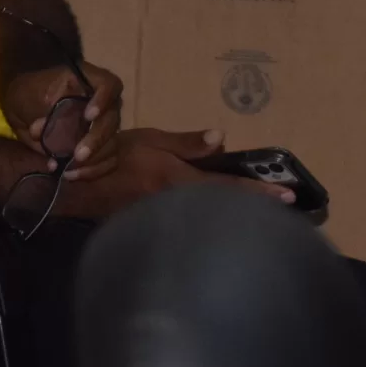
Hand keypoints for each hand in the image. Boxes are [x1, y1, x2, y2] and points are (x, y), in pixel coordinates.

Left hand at [2, 61, 124, 180]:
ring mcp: (104, 124)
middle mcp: (103, 102)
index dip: (103, 100)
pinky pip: (108, 160)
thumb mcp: (28, 96)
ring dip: (94, 161)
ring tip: (70, 171)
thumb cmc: (28, 93)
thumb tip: (42, 132)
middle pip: (112, 120)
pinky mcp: (101, 145)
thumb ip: (40, 111)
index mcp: (87, 80)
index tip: (87, 115)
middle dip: (96, 140)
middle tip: (78, 155)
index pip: (108, 85)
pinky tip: (72, 176)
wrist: (25, 105)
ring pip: (113, 144)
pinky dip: (93, 171)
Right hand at [57, 128, 293, 218]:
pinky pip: (195, 225)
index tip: (289, 196)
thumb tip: (221, 137)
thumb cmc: (110, 156)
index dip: (261, 193)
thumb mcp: (148, 139)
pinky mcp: (160, 228)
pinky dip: (214, 222)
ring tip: (262, 215)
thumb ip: (186, 143)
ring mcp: (170, 221)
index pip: (228, 187)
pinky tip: (224, 221)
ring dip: (237, 216)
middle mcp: (179, 205)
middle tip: (286, 207)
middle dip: (257, 209)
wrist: (76, 186)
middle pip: (227, 209)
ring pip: (212, 219)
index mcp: (179, 180)